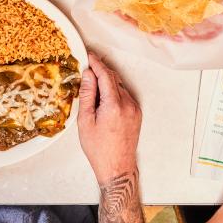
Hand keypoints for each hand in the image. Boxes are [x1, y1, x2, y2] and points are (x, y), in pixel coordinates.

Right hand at [78, 52, 142, 184]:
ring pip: (119, 86)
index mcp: (114, 105)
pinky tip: (103, 100)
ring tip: (92, 90)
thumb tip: (88, 75)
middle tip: (87, 69)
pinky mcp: (137, 112)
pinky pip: (124, 95)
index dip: (96, 63)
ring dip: (107, 83)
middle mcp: (128, 104)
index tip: (88, 55)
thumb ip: (87, 95)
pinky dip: (113, 92)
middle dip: (100, 71)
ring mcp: (134, 108)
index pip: (105, 75)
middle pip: (113, 78)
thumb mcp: (86, 121)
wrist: (117, 167)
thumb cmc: (99, 148)